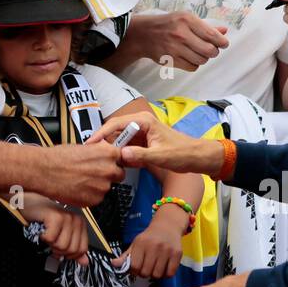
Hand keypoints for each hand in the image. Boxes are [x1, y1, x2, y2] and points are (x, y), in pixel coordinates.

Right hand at [36, 142, 124, 206]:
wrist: (45, 171)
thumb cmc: (59, 157)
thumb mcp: (84, 147)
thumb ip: (99, 153)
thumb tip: (104, 156)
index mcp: (108, 154)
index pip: (123, 159)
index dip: (116, 162)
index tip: (113, 164)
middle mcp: (108, 171)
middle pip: (119, 175)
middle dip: (109, 175)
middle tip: (95, 173)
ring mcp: (102, 187)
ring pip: (107, 188)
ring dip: (98, 186)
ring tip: (81, 180)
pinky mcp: (94, 200)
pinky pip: (97, 198)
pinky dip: (89, 195)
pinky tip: (78, 188)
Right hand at [37, 205, 90, 264]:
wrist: (31, 206)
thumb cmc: (45, 220)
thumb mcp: (62, 236)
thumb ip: (74, 249)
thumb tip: (85, 262)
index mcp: (81, 225)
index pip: (82, 249)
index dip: (69, 254)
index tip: (60, 249)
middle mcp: (76, 220)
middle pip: (72, 249)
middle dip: (58, 250)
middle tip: (52, 241)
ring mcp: (67, 217)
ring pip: (62, 246)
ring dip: (51, 244)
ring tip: (47, 235)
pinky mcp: (56, 217)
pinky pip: (51, 239)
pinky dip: (44, 238)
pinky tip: (42, 231)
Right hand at [87, 110, 223, 176]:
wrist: (197, 157)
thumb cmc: (182, 153)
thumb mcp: (160, 156)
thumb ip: (140, 155)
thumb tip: (121, 155)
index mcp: (144, 121)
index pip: (116, 124)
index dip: (101, 134)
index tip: (90, 144)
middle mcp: (141, 124)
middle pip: (115, 131)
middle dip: (105, 143)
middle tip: (94, 156)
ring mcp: (142, 133)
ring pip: (120, 140)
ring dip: (114, 150)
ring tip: (104, 161)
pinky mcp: (144, 142)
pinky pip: (128, 147)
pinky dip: (123, 155)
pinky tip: (120, 164)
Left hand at [114, 205, 185, 278]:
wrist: (167, 226)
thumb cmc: (149, 238)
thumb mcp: (136, 244)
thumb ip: (125, 256)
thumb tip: (114, 264)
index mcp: (141, 243)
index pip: (135, 266)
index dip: (135, 270)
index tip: (137, 268)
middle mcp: (154, 246)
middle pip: (146, 273)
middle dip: (145, 273)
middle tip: (146, 268)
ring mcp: (167, 250)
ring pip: (158, 275)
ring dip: (155, 274)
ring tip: (155, 267)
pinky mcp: (177, 254)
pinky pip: (170, 273)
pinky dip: (166, 274)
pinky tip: (164, 267)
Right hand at [124, 11, 228, 70]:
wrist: (144, 34)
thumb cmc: (168, 24)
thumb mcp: (186, 19)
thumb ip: (206, 26)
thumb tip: (224, 31)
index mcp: (187, 20)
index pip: (212, 35)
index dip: (222, 41)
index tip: (224, 43)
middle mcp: (181, 34)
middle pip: (209, 50)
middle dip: (214, 51)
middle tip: (212, 49)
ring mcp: (175, 48)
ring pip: (202, 60)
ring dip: (204, 58)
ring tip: (198, 52)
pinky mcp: (171, 60)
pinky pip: (192, 67)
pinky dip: (194, 64)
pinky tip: (190, 57)